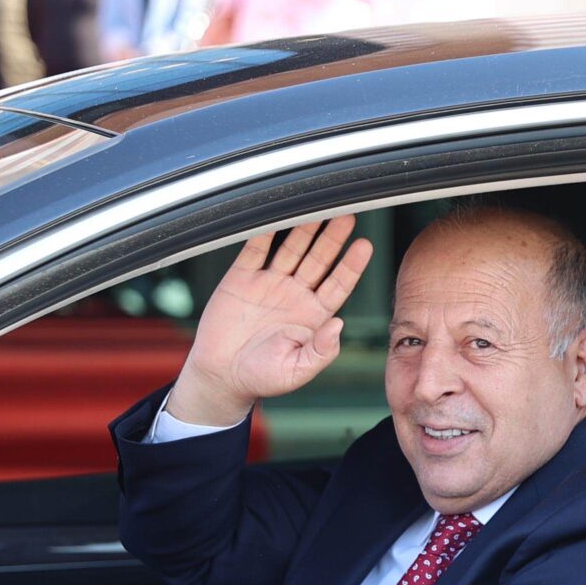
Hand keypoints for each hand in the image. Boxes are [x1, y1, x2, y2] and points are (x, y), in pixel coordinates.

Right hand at [169, 216, 374, 424]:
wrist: (220, 377)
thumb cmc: (261, 378)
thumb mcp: (298, 371)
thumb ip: (322, 350)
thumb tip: (339, 324)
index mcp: (313, 316)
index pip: (338, 285)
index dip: (351, 265)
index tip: (364, 245)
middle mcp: (295, 295)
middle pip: (319, 260)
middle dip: (333, 238)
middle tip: (347, 214)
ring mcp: (269, 284)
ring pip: (292, 250)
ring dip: (305, 229)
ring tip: (318, 207)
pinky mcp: (241, 279)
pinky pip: (254, 250)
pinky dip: (264, 233)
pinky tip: (276, 216)